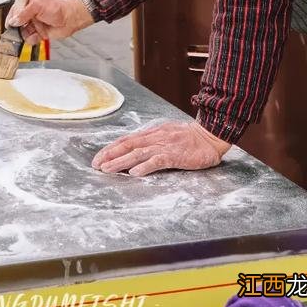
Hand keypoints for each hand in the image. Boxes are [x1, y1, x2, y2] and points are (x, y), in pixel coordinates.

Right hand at [6, 0, 93, 43]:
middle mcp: (30, 14)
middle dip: (17, 28)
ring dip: (25, 34)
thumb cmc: (58, 7)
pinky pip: (30, 39)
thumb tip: (14, 20)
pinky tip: (36, 36)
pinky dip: (31, 39)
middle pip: (17, 23)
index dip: (11, 17)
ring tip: (30, 32)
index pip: (15, 10)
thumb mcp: (38, 5)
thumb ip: (24, 12)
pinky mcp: (40, 33)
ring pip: (23, 32)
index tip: (9, 23)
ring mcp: (35, 24)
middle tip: (18, 30)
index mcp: (29, 3)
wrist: (71, 17)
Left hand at [92, 121, 230, 176]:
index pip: (126, 140)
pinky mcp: (174, 155)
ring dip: (121, 161)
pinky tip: (134, 173)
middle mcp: (155, 137)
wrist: (210, 135)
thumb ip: (152, 142)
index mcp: (152, 133)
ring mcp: (164, 145)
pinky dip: (145, 166)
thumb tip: (135, 152)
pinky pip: (157, 161)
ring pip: (138, 153)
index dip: (111, 148)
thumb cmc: (189, 138)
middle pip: (128, 145)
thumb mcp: (166, 135)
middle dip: (110, 155)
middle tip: (96, 164)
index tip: (98, 157)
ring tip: (107, 169)